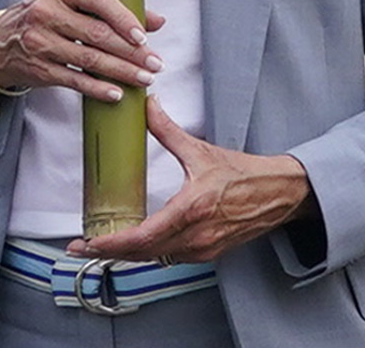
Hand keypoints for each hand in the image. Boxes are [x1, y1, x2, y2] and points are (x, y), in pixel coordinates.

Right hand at [0, 0, 164, 102]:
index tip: (144, 37)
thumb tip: (157, 21)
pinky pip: (75, 80)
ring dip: (122, 71)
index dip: (124, 19)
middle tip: (155, 63)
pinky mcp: (39, 68)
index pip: (98, 0)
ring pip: (89, 59)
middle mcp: (46, 11)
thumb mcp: (72, 3)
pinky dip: (98, 88)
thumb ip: (112, 9)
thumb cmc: (46, 18)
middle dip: (131, 52)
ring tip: (144, 78)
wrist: (1, 42)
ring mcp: (40, 41)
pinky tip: (117, 93)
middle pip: (97, 34)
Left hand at [69, 95, 313, 264]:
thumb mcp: (201, 150)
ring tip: (102, 246)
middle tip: (82, 247)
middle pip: (144, 254)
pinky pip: (172, 258)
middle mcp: (197, 235)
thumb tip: (146, 106)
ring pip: (157, 259)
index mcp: (192, 210)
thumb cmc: (245, 174)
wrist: (282, 194)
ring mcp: (205, 248)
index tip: (88, 244)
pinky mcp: (210, 253)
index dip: (112, 245)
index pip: (143, 237)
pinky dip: (150, 253)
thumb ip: (168, 130)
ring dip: (129, 254)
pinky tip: (135, 245)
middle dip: (110, 252)